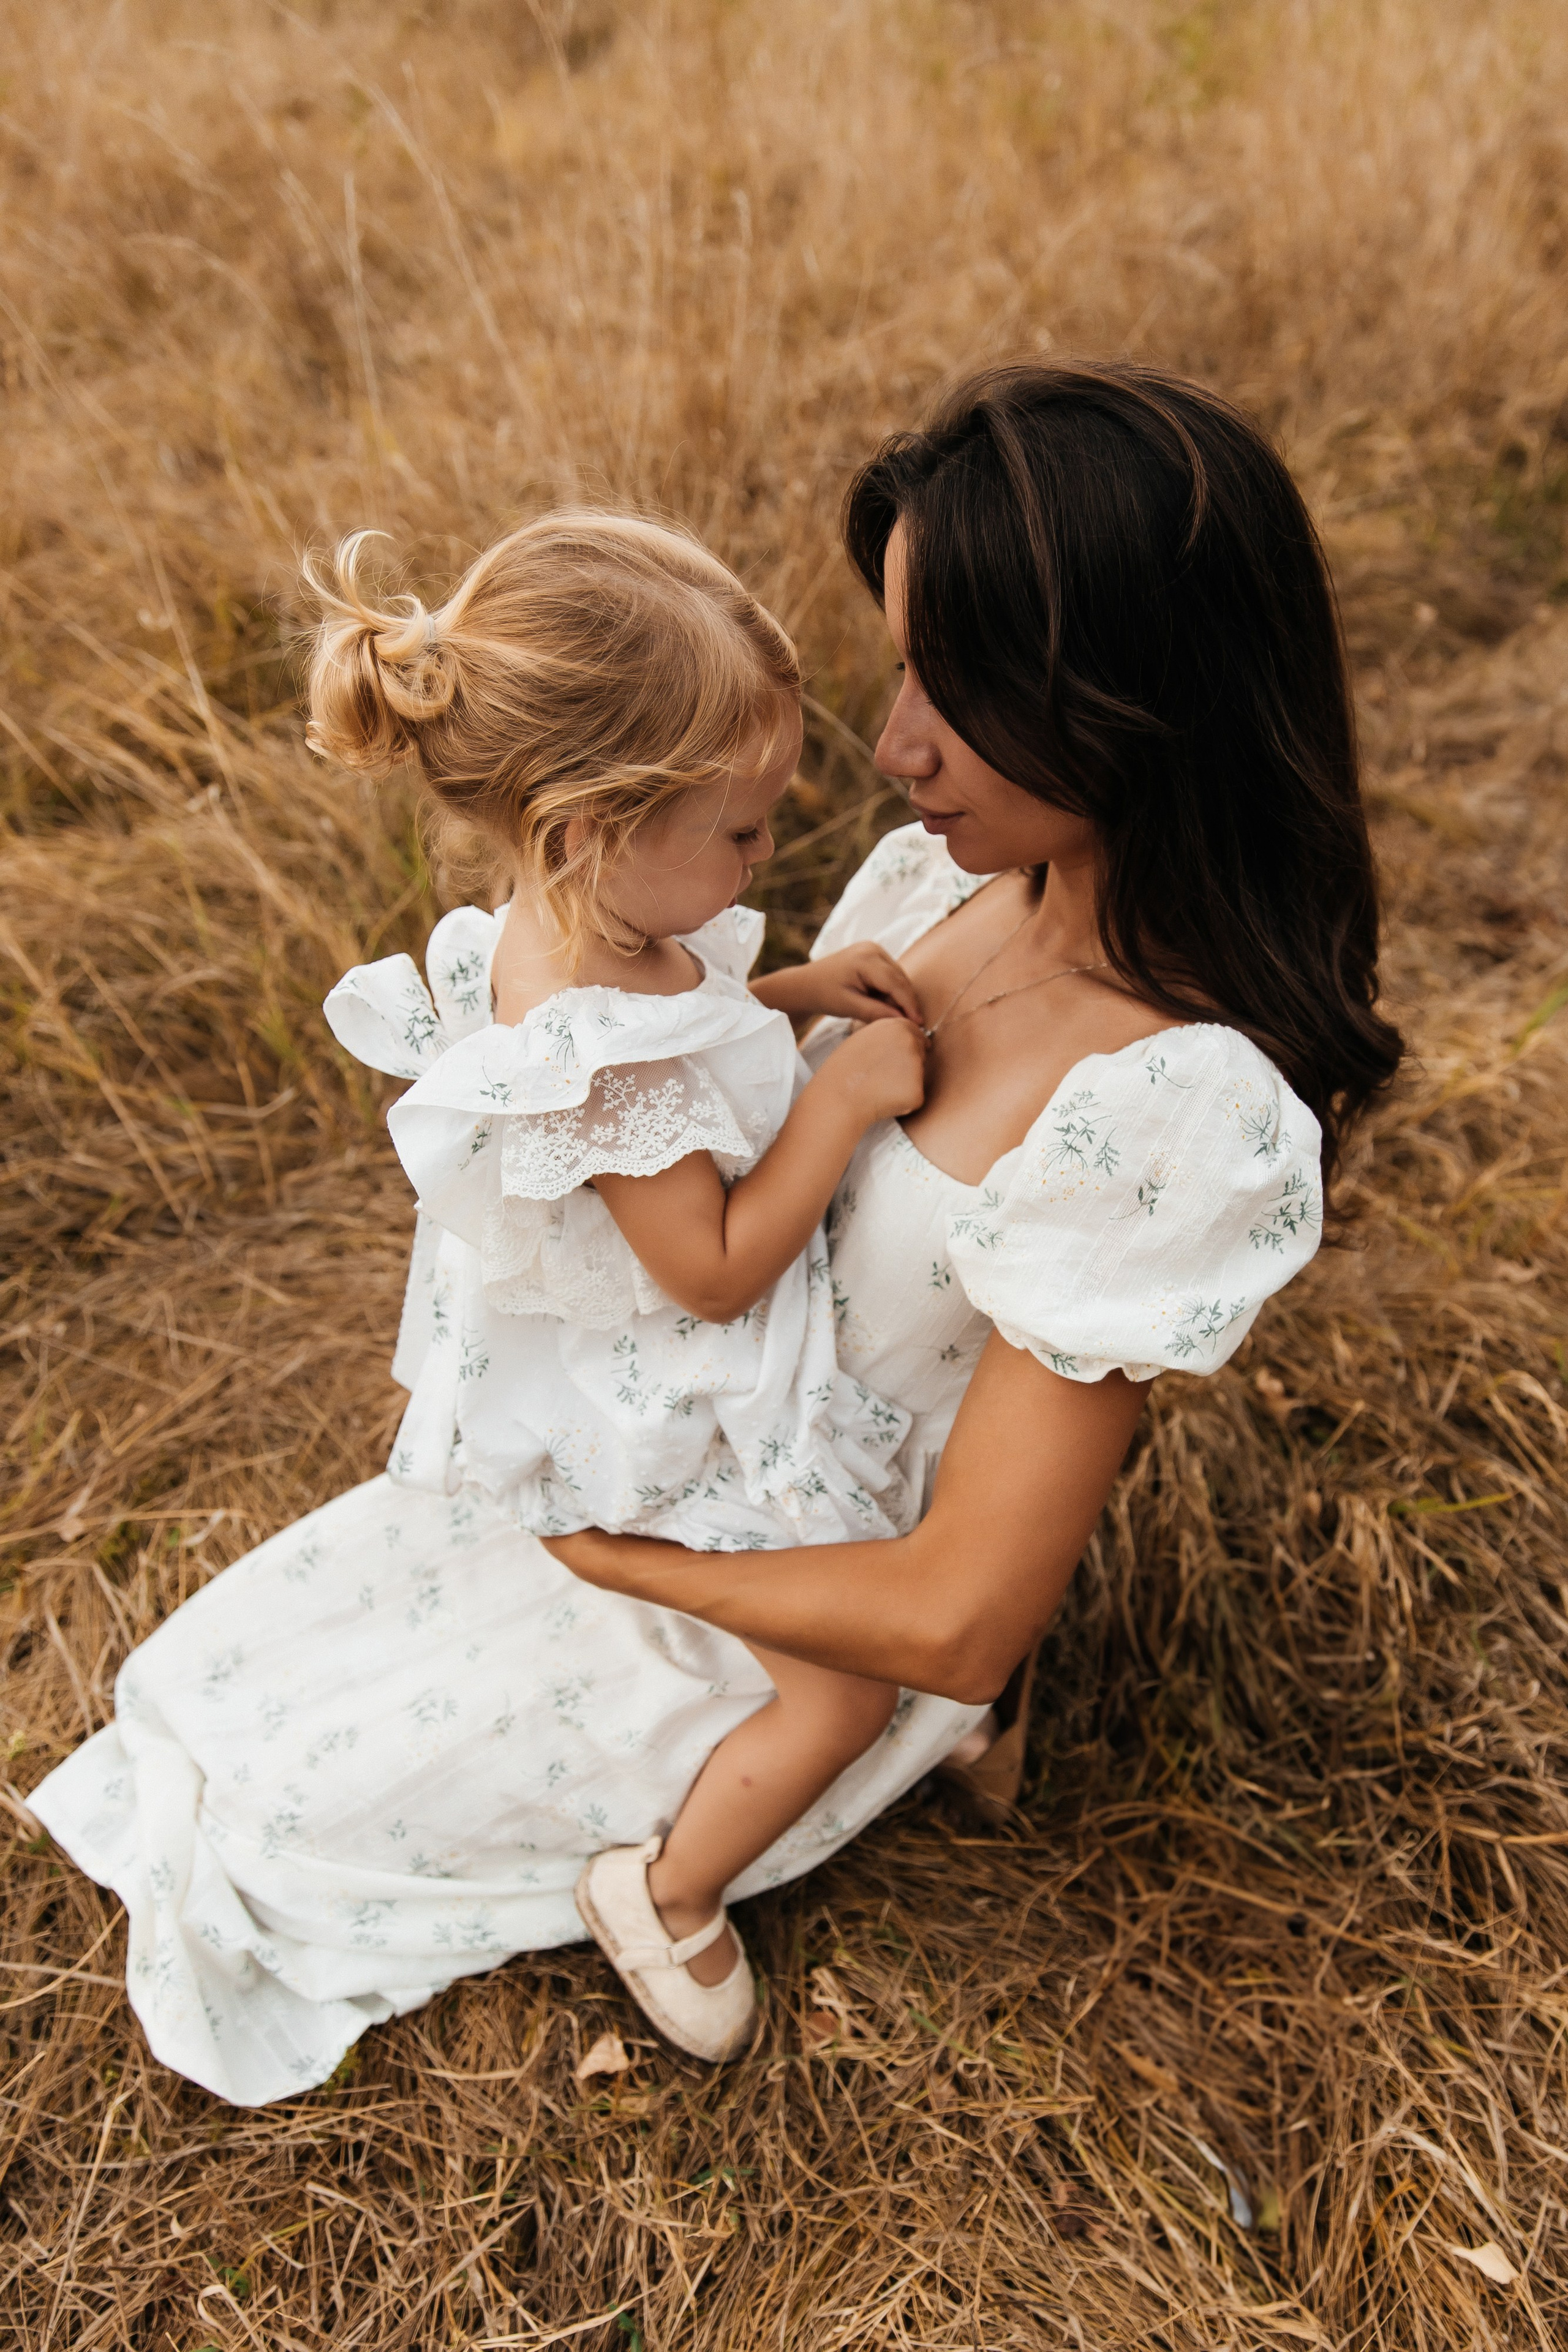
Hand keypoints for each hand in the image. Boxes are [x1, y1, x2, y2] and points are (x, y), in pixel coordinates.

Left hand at [752, 943, 923, 1025]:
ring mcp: (873, 948)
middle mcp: (872, 949)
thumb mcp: (849, 1006)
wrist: (806, 983)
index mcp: (865, 959)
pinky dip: (890, 990)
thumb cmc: (823, 995)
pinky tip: (883, 1003)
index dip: (909, 1004)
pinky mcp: (873, 953)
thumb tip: (904, 1020)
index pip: (895, 983)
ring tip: (891, 1014)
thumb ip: (876, 1012)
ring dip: (898, 996)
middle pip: (900, 978)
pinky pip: (890, 974)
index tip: (918, 1023)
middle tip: (911, 1024)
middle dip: (906, 1001)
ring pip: (897, 976)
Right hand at [813, 1014, 927, 1123]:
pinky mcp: (918, 1091)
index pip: (916, 1033)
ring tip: (878, 1087)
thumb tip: (899, 1041)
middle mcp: (910, 1042)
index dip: (911, 1046)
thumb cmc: (843, 1070)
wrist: (838, 1097)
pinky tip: (882, 1100)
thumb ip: (885, 1037)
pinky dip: (903, 1102)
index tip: (905, 1055)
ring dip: (904, 1083)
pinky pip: (914, 1097)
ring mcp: (917, 1067)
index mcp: (897, 1026)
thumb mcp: (863, 1038)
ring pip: (917, 1076)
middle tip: (883, 1076)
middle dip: (909, 1065)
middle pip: (920, 1054)